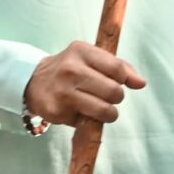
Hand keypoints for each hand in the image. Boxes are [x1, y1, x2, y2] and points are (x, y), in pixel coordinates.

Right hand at [24, 41, 145, 126]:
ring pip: (105, 110)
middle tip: (106, 96)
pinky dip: (87, 120)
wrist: (32, 81)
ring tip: (98, 108)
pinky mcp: (58, 111)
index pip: (118, 69)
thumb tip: (141, 83)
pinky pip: (87, 122)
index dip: (126, 79)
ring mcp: (64, 92)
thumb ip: (118, 67)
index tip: (124, 83)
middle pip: (114, 92)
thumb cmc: (69, 69)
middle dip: (116, 97)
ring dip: (108, 113)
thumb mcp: (90, 58)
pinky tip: (77, 110)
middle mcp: (71, 70)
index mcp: (81, 51)